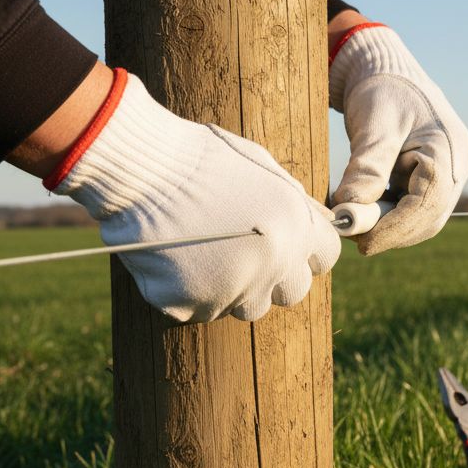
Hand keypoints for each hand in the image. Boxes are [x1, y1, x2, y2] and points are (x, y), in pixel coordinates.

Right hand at [46, 69, 339, 322]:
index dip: (307, 253)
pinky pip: (199, 309)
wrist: (142, 167)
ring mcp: (234, 288)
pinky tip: (172, 259)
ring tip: (201, 251)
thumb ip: (293, 202)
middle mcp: (273, 263)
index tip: (289, 248)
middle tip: (242, 255)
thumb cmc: (199, 157)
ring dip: (231, 288)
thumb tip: (320, 223)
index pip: (326, 257)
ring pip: (245, 306)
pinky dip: (187, 292)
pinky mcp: (193, 304)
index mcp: (295, 226)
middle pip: (293, 292)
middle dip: (274, 278)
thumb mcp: (261, 167)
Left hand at [329, 23, 467, 254]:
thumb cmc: (382, 90)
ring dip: (389, 227)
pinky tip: (365, 210)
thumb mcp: (374, 125)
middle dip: (391, 232)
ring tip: (354, 222)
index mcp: (450, 151)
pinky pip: (415, 208)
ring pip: (423, 218)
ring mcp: (449, 175)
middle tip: (352, 236)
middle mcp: (457, 167)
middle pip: (429, 218)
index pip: (428, 204)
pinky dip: (390, 216)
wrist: (387, 71)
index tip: (363, 243)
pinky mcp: (434, 179)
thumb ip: (367, 168)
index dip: (395, 229)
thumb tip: (349, 210)